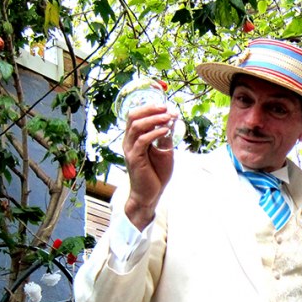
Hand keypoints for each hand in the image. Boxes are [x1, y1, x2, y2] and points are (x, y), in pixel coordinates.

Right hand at [122, 103, 176, 229]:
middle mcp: (128, 142)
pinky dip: (155, 133)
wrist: (149, 195)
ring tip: (168, 117)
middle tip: (166, 108)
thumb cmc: (155, 174)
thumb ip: (165, 137)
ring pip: (137, 126)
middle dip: (150, 109)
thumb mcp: (164, 152)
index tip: (165, 105)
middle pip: (133, 116)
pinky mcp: (134, 158)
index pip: (135, 116)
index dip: (148, 107)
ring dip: (154, 119)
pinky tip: (166, 131)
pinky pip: (142, 140)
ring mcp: (130, 150)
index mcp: (133, 138)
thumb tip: (172, 121)